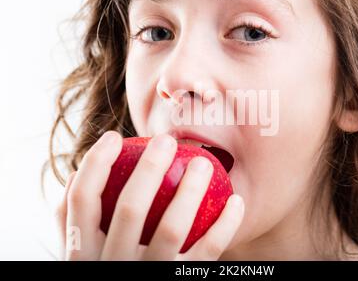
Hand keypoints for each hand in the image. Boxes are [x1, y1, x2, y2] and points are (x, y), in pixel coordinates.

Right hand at [56, 131, 244, 259]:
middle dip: (149, 168)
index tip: (114, 136)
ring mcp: (147, 278)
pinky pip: (207, 253)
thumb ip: (76, 223)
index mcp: (81, 255)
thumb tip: (75, 173)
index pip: (80, 200)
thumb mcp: (83, 255)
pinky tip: (236, 201)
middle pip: (129, 208)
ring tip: (203, 163)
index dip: (95, 163)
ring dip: (190, 190)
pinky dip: (225, 225)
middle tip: (166, 140)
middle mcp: (110, 266)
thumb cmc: (109, 271)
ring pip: (171, 228)